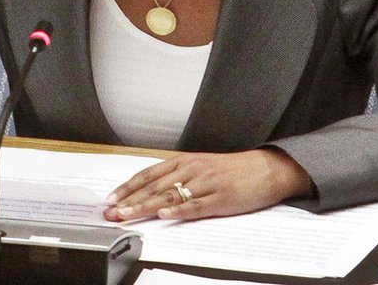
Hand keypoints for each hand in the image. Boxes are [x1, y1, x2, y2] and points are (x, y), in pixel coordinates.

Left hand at [103, 149, 310, 221]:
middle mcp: (192, 170)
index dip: (127, 187)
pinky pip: (196, 206)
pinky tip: (165, 215)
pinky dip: (179, 211)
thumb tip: (151, 191)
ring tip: (127, 216)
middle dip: (129, 201)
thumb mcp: (201, 166)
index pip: (148, 174)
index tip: (111, 199)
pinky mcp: (221, 198)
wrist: (267, 168)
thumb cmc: (232, 169)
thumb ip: (178, 177)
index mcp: (184, 161)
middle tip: (111, 213)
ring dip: (145, 207)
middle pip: (154, 187)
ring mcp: (206, 184)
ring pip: (169, 196)